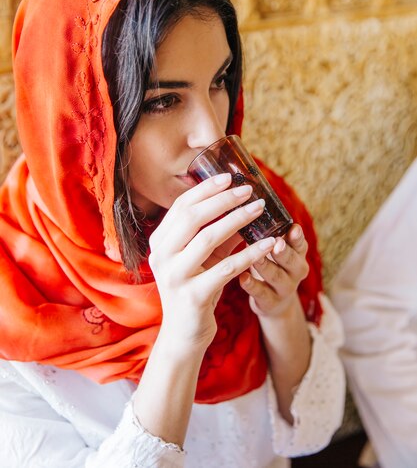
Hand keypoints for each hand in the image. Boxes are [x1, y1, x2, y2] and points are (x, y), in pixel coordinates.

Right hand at [148, 173, 275, 352]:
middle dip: (223, 199)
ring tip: (260, 209)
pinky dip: (250, 253)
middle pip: (193, 218)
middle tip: (249, 190)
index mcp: (159, 242)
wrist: (184, 335)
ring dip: (238, 220)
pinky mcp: (194, 295)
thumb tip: (241, 201)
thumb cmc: (196, 288)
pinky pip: (227, 268)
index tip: (229, 176)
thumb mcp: (203, 257)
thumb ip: (215, 232)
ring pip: (209, 238)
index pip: (181, 206)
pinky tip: (269, 243)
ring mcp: (175, 276)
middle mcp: (161, 256)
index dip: (205, 189)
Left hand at [239, 224, 308, 318]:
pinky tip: (242, 277)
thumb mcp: (275, 248)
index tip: (293, 228)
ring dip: (265, 266)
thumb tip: (248, 202)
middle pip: (291, 260)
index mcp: (297, 253)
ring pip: (276, 276)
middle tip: (277, 242)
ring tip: (256, 258)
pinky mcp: (270, 302)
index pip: (300, 243)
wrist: (274, 301)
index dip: (297, 237)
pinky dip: (251, 285)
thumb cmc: (271, 264)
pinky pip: (261, 294)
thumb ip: (269, 231)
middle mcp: (295, 270)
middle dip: (283, 252)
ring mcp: (284, 288)